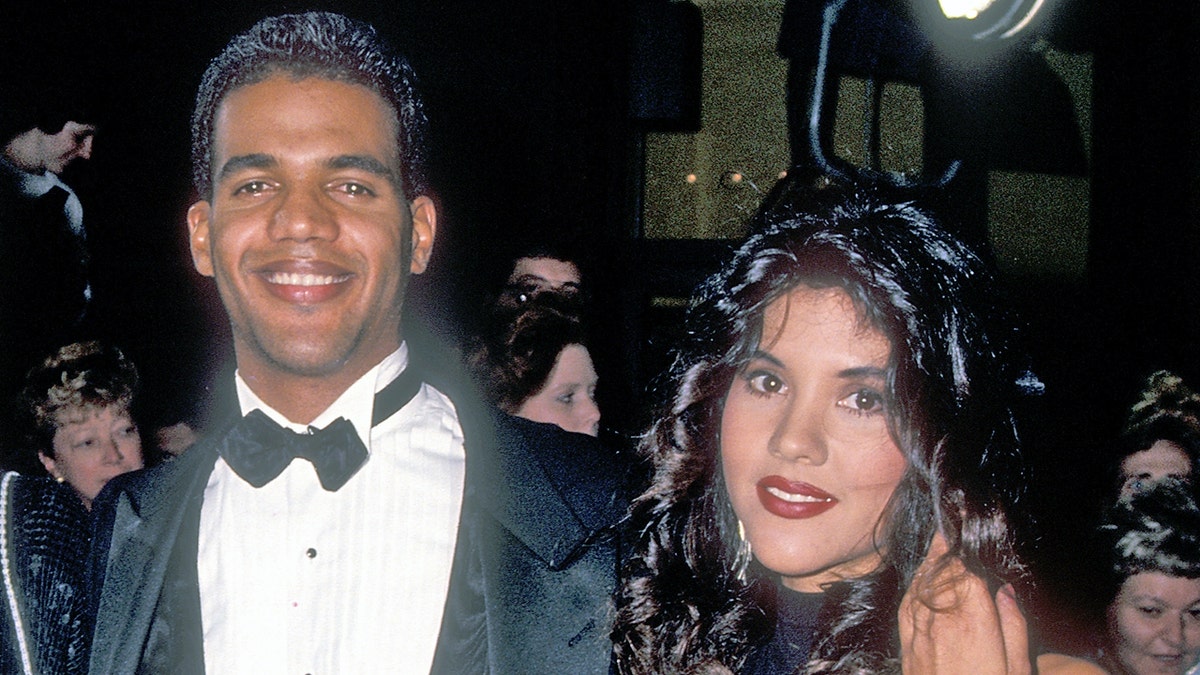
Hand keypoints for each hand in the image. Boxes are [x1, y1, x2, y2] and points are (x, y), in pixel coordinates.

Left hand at [899, 534, 1030, 674]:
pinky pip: (908, 604)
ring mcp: (920, 632)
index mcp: (973, 620)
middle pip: (940, 571)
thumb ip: (1013, 626)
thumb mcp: (1017, 668)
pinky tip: (921, 580)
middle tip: (950, 526)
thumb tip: (1005, 591)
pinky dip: (916, 585)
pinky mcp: (907, 645)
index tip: (964, 519)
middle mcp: (941, 619)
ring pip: (922, 584)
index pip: (963, 567)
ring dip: (930, 562)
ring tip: (938, 544)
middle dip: (946, 547)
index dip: (962, 542)